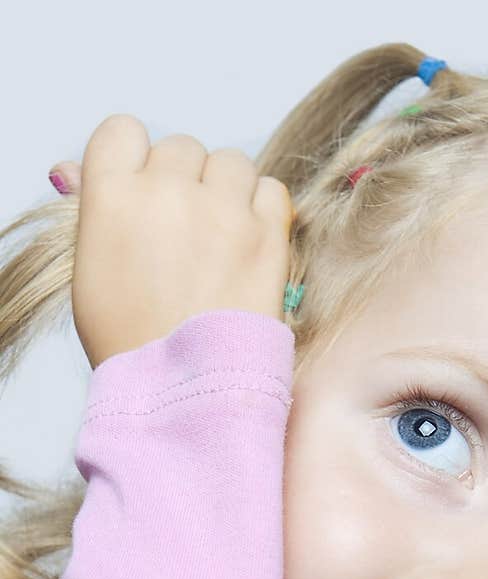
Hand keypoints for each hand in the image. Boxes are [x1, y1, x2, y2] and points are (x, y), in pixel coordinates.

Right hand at [50, 115, 294, 368]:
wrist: (184, 393)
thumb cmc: (132, 341)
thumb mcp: (90, 270)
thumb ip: (93, 208)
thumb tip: (71, 170)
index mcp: (110, 194)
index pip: (123, 131)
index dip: (137, 161)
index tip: (145, 195)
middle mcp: (165, 191)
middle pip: (182, 148)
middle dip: (185, 183)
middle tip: (186, 237)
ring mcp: (219, 210)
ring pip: (230, 162)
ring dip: (228, 191)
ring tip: (222, 241)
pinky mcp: (266, 235)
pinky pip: (271, 190)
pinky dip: (264, 209)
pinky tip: (251, 244)